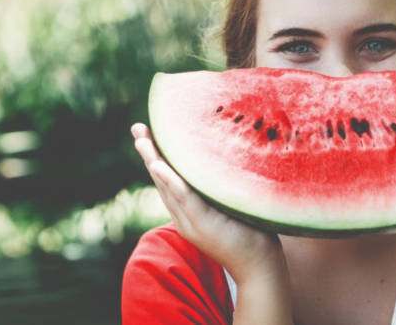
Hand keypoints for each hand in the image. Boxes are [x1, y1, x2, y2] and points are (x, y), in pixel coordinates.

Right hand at [131, 123, 286, 284]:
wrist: (259, 267)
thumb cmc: (251, 234)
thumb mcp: (230, 206)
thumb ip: (221, 189)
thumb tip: (228, 158)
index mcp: (189, 212)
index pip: (168, 180)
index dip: (156, 157)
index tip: (147, 134)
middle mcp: (185, 217)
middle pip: (162, 180)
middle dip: (148, 153)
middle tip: (137, 128)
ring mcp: (192, 222)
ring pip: (168, 187)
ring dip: (154, 162)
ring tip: (142, 141)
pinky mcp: (204, 225)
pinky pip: (185, 199)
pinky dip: (171, 182)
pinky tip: (160, 166)